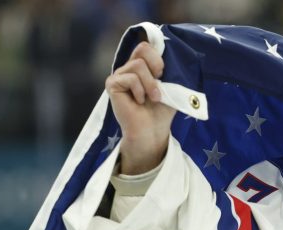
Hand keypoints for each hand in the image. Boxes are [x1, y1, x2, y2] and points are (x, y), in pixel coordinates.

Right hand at [106, 41, 175, 174]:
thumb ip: (167, 69)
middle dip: (156, 67)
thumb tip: (167, 54)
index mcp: (142, 66)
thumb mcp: (170, 86)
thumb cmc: (161, 110)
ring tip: (152, 98)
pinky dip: (140, 90)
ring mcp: (119, 75)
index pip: (146, 46)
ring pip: (138, 65)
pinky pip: (130, 78)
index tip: (164, 75)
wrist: (153, 130)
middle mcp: (129, 67)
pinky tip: (139, 102)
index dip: (158, 57)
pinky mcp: (112, 84)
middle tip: (160, 86)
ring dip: (150, 84)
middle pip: (142, 49)